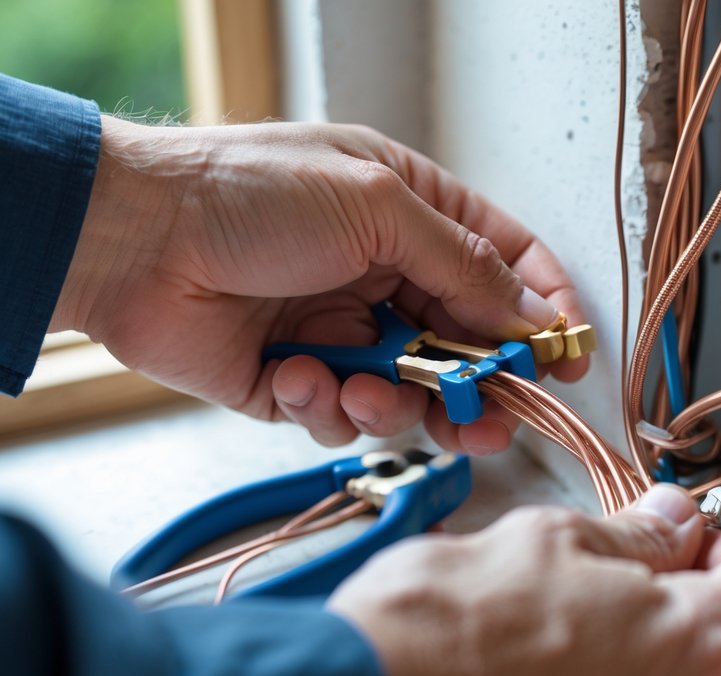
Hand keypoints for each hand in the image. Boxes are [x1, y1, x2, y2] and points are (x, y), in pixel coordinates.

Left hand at [52, 117, 587, 450]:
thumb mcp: (378, 205)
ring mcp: (344, 331)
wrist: (133, 240)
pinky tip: (297, 375)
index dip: (544, 312)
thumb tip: (534, 315)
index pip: (506, 265)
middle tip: (493, 417)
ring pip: (411, 394)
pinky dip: (326, 405)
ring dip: (399, 405)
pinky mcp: (300, 381)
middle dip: (480, 387)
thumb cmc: (247, 193)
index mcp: (412, 215)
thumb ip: (467, 264)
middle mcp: (385, 274)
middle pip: (468, 345)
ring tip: (370, 393)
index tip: (568, 357)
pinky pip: (343, 416)